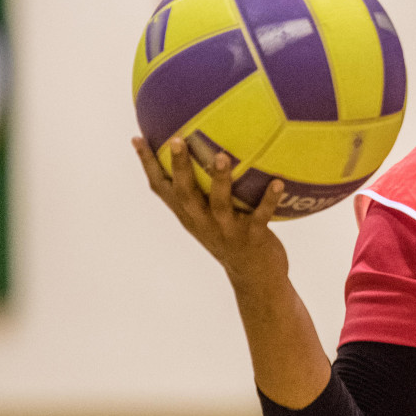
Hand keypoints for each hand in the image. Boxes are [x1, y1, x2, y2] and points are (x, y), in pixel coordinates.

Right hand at [132, 137, 286, 287]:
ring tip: (222, 156)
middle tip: (177, 140)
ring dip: (220, 180)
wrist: (255, 278)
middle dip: (179, 167)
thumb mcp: (211, 217)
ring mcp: (226, 231)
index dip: (148, 164)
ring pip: (219, 204)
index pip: (161, 188)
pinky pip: (260, 216)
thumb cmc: (233, 237)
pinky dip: (269, 200)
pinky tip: (278, 182)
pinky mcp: (251, 238)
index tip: (137, 137)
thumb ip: (204, 190)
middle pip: (185, 193)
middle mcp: (202, 222)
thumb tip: (210, 150)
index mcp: (189, 215)